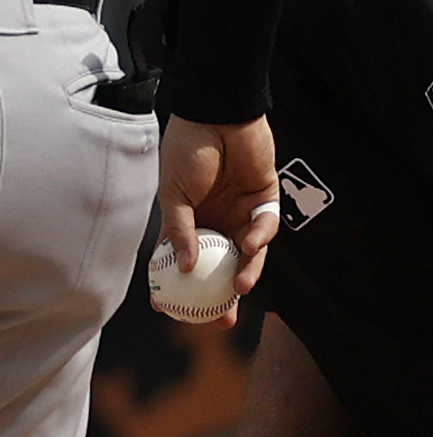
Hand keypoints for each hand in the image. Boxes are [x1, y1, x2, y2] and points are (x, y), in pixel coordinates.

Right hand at [161, 113, 280, 307]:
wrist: (216, 116)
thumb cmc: (186, 152)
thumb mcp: (173, 195)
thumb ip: (179, 230)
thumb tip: (183, 268)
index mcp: (190, 222)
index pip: (185, 261)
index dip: (178, 287)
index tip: (170, 309)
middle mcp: (217, 221)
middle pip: (222, 266)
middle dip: (224, 296)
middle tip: (222, 320)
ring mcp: (242, 212)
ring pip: (248, 253)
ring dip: (247, 273)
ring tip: (241, 289)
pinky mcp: (266, 199)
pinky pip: (266, 226)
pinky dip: (259, 238)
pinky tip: (248, 244)